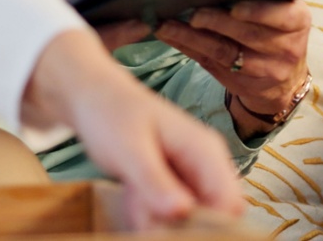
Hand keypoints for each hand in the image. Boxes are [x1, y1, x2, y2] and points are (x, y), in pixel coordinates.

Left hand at [22, 29, 243, 227]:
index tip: (168, 225)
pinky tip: (130, 195)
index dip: (207, 225)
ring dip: (160, 221)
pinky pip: (172, 214)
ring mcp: (192, 176)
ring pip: (189, 220)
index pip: (230, 205)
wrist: (92, 98)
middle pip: (212, 217)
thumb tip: (183, 212)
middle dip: (178, 225)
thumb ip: (154, 180)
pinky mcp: (175, 185)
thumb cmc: (110, 114)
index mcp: (205, 151)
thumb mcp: (127, 148)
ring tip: (132, 196)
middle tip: (140, 205)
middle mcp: (207, 166)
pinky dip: (150, 214)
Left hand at [154, 0, 311, 136]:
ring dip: (192, 37)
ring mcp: (267, 70)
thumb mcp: (277, 12)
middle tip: (193, 13)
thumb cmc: (272, 29)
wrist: (284, 78)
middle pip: (248, 35)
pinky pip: (211, 64)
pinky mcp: (244, 84)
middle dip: (217, 22)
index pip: (283, 17)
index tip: (235, 8)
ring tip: (167, 25)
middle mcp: (287, 47)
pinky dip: (187, 48)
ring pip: (226, 53)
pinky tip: (169, 36)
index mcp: (297, 20)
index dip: (258, 12)